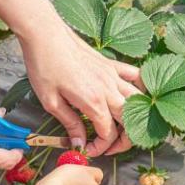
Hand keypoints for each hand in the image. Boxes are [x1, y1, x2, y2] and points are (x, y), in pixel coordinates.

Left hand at [21, 22, 142, 156]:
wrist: (45, 35)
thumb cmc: (44, 66)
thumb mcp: (51, 102)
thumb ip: (70, 124)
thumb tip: (80, 144)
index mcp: (93, 101)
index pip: (108, 133)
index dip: (101, 148)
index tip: (88, 149)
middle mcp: (108, 89)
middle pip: (129, 121)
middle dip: (123, 140)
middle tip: (108, 147)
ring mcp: (112, 75)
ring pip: (138, 101)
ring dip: (134, 118)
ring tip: (122, 127)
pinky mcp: (111, 64)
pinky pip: (135, 76)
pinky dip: (140, 89)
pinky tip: (134, 97)